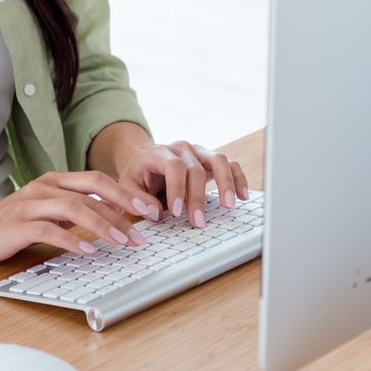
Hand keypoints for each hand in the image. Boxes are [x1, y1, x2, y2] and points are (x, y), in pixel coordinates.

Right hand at [0, 169, 161, 265]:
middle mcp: (45, 187)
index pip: (98, 180)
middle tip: (147, 220)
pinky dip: (72, 239)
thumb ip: (73, 212)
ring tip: (124, 239)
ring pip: (75, 207)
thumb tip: (111, 219)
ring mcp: (31, 204)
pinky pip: (50, 230)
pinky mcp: (18, 224)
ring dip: (103, 224)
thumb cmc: (9, 225)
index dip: (126, 192)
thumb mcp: (46, 213)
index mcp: (54, 182)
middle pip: (92, 188)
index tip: (150, 208)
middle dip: (124, 204)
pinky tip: (88, 250)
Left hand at [115, 140, 248, 228]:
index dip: (177, 189)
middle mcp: (182, 149)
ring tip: (229, 205)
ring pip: (219, 160)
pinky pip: (230, 164)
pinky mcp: (211, 160)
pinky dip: (238, 178)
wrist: (146, 161)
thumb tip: (155, 213)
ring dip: (226, 183)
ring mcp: (199, 152)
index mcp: (160, 152)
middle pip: (196, 169)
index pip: (174, 166)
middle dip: (198, 198)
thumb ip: (137, 200)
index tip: (176, 212)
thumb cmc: (139, 176)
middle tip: (198, 222)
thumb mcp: (128, 187)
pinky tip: (242, 195)